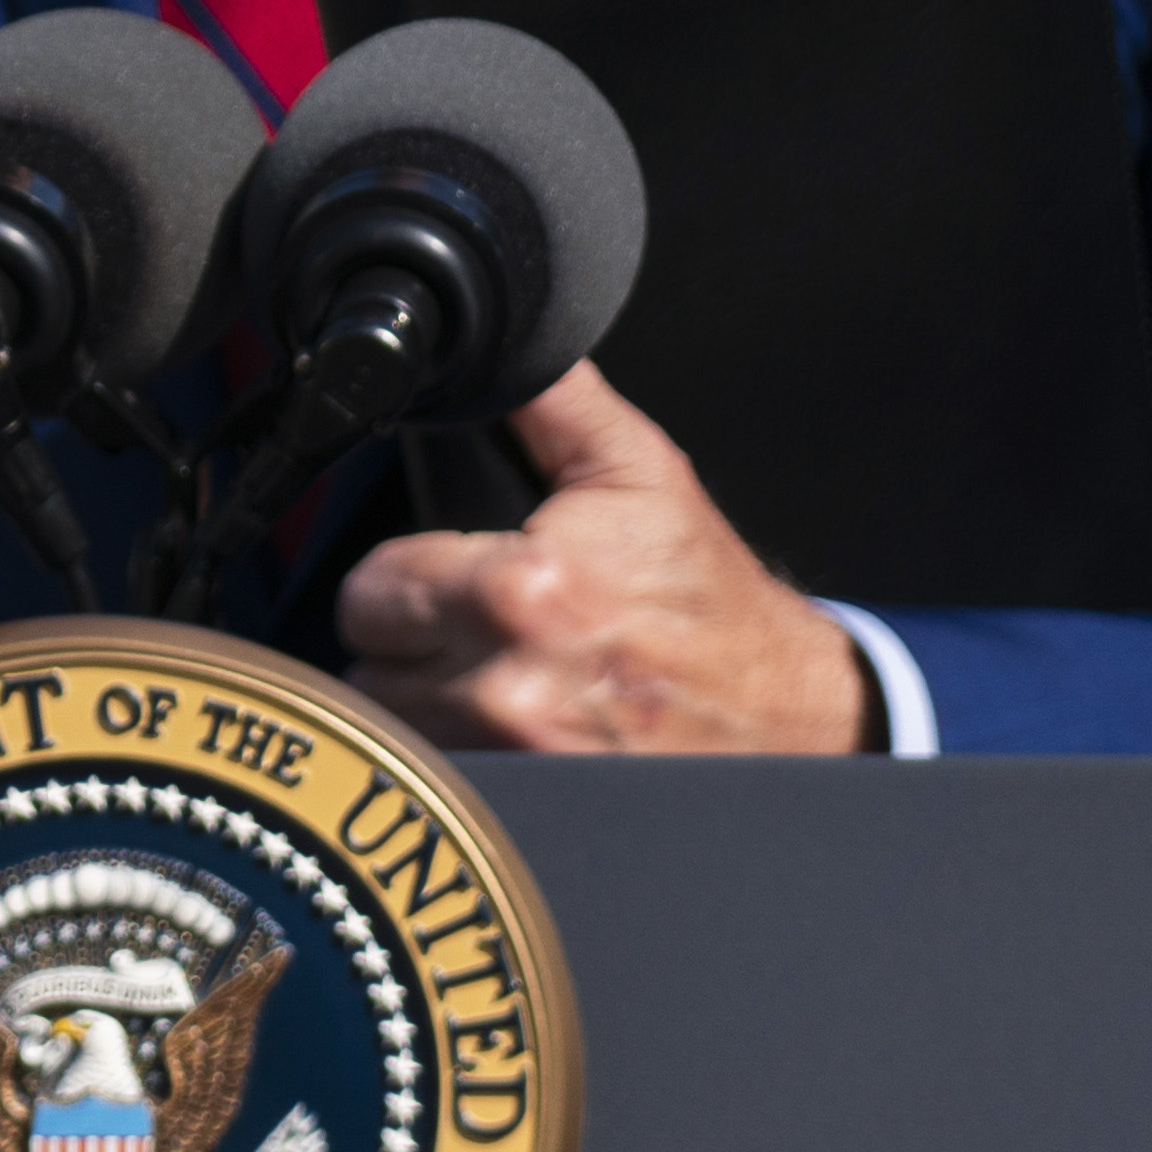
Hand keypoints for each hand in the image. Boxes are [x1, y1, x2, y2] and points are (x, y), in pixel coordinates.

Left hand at [333, 364, 874, 755]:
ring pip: (395, 728)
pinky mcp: (530, 809)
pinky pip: (439, 781)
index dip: (398, 578)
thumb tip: (497, 342)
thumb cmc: (707, 597)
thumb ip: (553, 400)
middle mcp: (509, 684)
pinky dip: (456, 760)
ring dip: (426, 704)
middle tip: (465, 625)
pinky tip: (508, 727)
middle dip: (404, 641)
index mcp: (524, 588)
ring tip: (492, 675)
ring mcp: (517, 759)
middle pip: (368, 664)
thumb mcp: (641, 472)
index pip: (372, 588)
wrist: (783, 711)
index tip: (436, 577)